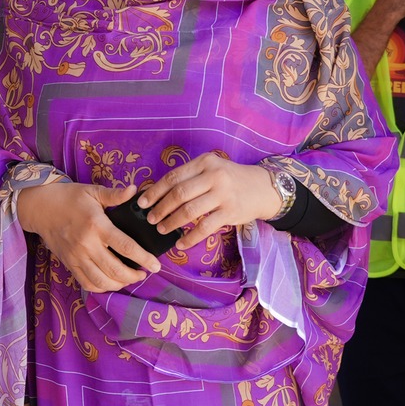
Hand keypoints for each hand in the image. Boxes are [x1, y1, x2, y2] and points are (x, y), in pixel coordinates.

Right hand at [14, 181, 158, 291]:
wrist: (41, 207)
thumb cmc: (69, 197)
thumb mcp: (93, 191)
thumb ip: (115, 195)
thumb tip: (135, 190)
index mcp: (96, 225)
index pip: (125, 246)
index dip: (143, 258)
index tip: (156, 265)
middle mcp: (86, 244)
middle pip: (115, 269)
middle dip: (134, 276)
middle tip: (145, 273)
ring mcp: (76, 257)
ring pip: (101, 280)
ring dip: (119, 284)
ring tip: (130, 278)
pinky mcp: (69, 264)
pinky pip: (86, 283)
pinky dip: (101, 287)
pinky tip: (111, 282)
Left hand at [138, 151, 285, 249]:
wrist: (263, 188)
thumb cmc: (231, 179)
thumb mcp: (212, 169)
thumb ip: (190, 177)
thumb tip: (158, 193)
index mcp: (205, 162)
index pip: (174, 176)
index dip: (155, 190)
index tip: (141, 202)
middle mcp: (214, 176)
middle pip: (179, 193)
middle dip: (160, 208)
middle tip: (150, 219)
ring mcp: (223, 194)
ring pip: (189, 211)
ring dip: (171, 222)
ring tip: (162, 229)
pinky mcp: (230, 212)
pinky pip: (205, 227)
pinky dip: (190, 237)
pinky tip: (181, 243)